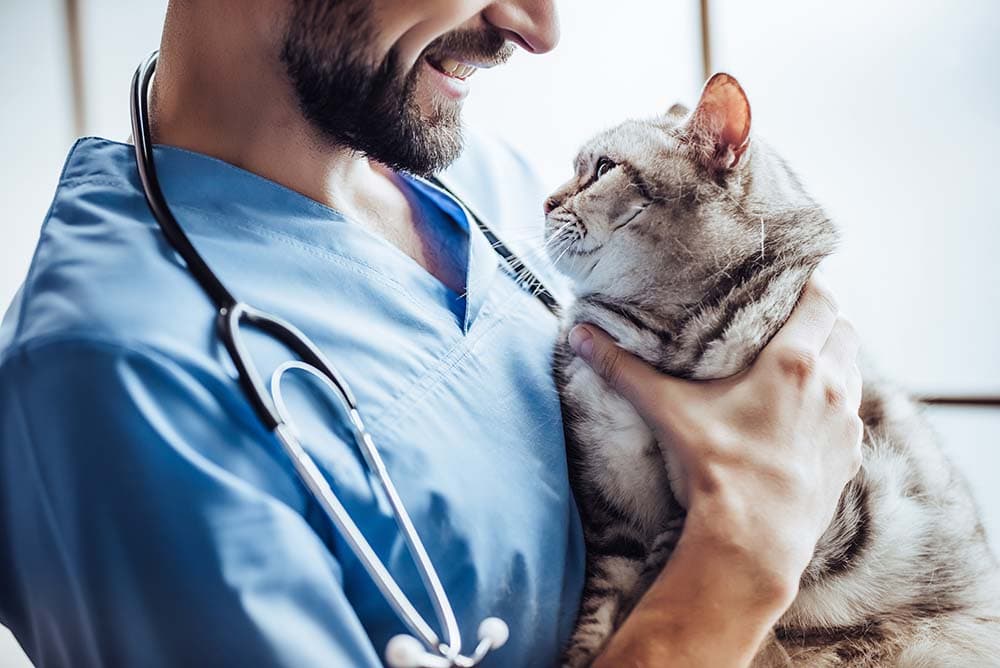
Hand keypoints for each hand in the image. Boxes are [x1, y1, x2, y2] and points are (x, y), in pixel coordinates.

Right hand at [573, 276, 863, 665]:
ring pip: (852, 371)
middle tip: (790, 321)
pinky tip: (807, 416)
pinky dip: (836, 404)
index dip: (811, 284)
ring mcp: (846, 424)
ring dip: (833, 361)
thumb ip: (624, 369)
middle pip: (843, 331)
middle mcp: (830, 385)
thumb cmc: (715, 468)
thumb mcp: (667, 411)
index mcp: (793, 362)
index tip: (794, 280)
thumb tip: (579, 335)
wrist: (755, 538)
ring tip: (800, 365)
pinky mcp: (850, 457)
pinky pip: (851, 416)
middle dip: (822, 321)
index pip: (821, 300)